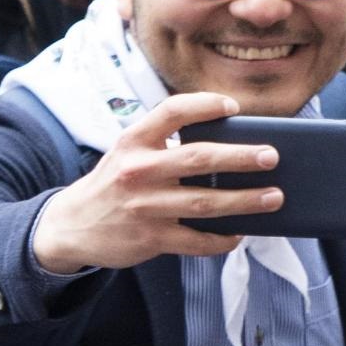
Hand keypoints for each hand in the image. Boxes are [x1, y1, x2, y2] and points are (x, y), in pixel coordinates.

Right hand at [29, 92, 280, 273]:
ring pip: (205, 203)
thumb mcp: (127, 152)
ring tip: (274, 196)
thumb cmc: (114, 183)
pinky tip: (240, 234)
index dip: (205, 105)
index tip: (234, 107)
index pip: (172, 111)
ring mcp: (145, 207)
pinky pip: (196, 240)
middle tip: (271, 156)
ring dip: (245, 201)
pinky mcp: (150, 238)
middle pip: (199, 159)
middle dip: (241, 157)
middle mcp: (139, 170)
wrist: (72, 226)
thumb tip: (227, 142)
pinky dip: (222, 239)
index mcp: (134, 141)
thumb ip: (163, 143)